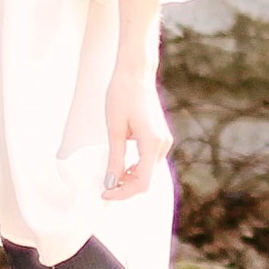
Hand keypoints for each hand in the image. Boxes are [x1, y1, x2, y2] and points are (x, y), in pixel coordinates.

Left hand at [107, 65, 171, 200]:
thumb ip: (115, 159)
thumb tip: (111, 183)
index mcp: (152, 143)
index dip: (123, 193)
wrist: (135, 74)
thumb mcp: (114, 130)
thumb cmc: (122, 96)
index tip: (104, 193)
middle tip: (105, 186)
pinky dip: (137, 167)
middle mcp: (163, 144)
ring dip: (131, 178)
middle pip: (147, 179)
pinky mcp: (161, 137)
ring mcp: (164, 140)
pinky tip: (122, 164)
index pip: (142, 182)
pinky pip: (150, 161)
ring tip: (111, 174)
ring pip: (149, 171)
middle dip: (126, 187)